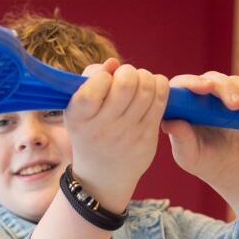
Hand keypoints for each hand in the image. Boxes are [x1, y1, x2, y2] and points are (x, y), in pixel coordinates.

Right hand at [66, 59, 169, 211]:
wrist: (102, 176)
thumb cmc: (89, 132)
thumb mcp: (76, 110)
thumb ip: (89, 80)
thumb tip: (113, 62)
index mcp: (79, 117)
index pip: (97, 83)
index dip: (104, 74)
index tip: (104, 80)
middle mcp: (102, 127)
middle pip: (127, 82)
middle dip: (128, 72)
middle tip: (125, 78)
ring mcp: (127, 133)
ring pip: (147, 88)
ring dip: (145, 78)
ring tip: (138, 83)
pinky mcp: (147, 136)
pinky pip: (161, 98)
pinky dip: (159, 86)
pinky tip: (151, 90)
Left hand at [162, 72, 238, 186]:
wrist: (229, 166)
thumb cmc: (202, 159)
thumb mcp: (188, 155)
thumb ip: (180, 139)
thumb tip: (170, 123)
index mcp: (184, 103)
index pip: (183, 85)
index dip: (192, 83)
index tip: (205, 88)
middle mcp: (206, 93)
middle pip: (215, 80)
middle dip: (227, 90)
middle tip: (235, 106)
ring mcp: (229, 93)